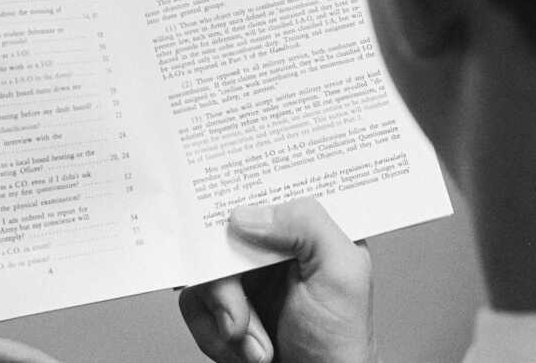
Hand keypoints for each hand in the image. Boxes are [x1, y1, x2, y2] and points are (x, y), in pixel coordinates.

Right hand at [179, 198, 377, 362]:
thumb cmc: (342, 343)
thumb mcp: (342, 273)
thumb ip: (306, 225)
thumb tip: (246, 212)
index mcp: (307, 229)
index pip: (269, 188)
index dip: (240, 189)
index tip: (219, 206)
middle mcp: (273, 248)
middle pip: (222, 232)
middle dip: (226, 281)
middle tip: (239, 316)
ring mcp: (245, 277)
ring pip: (203, 271)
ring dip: (224, 314)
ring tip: (255, 344)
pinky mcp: (223, 306)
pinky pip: (193, 305)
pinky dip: (213, 334)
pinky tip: (245, 351)